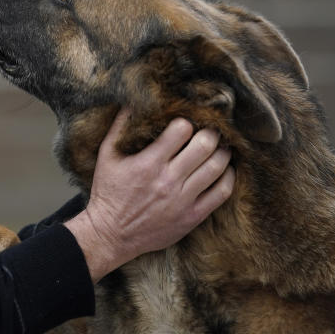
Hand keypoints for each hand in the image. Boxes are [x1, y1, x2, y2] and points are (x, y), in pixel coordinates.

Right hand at [64, 108, 233, 281]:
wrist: (111, 234)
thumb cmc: (109, 192)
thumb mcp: (106, 156)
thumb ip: (120, 127)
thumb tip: (133, 101)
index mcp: (149, 163)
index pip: (181, 130)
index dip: (186, 120)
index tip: (186, 120)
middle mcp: (169, 180)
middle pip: (205, 145)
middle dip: (210, 131)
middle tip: (210, 128)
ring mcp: (183, 200)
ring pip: (217, 167)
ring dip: (223, 151)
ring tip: (220, 145)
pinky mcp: (193, 216)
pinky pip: (221, 193)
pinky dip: (228, 177)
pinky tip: (224, 169)